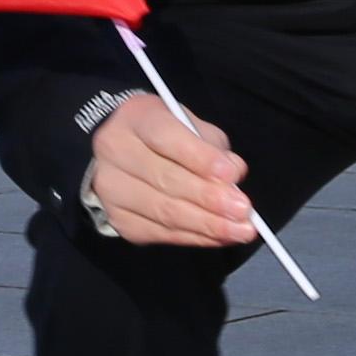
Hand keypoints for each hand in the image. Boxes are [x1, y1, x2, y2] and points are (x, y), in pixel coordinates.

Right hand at [87, 94, 257, 247]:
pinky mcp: (118, 218)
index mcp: (136, 118)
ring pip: (163, 212)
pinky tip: (218, 237)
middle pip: (165, 180)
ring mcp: (111, 189)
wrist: (120, 151)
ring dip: (207, 225)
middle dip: (210, 198)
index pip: (166, 138)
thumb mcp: (189, 124)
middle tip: (243, 210)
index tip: (232, 175)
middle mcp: (115, 152)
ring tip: (240, 230)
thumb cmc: (163, 135)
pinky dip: (194, 237)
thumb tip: (233, 174)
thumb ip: (211, 146)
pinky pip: (159, 233)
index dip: (200, 158)